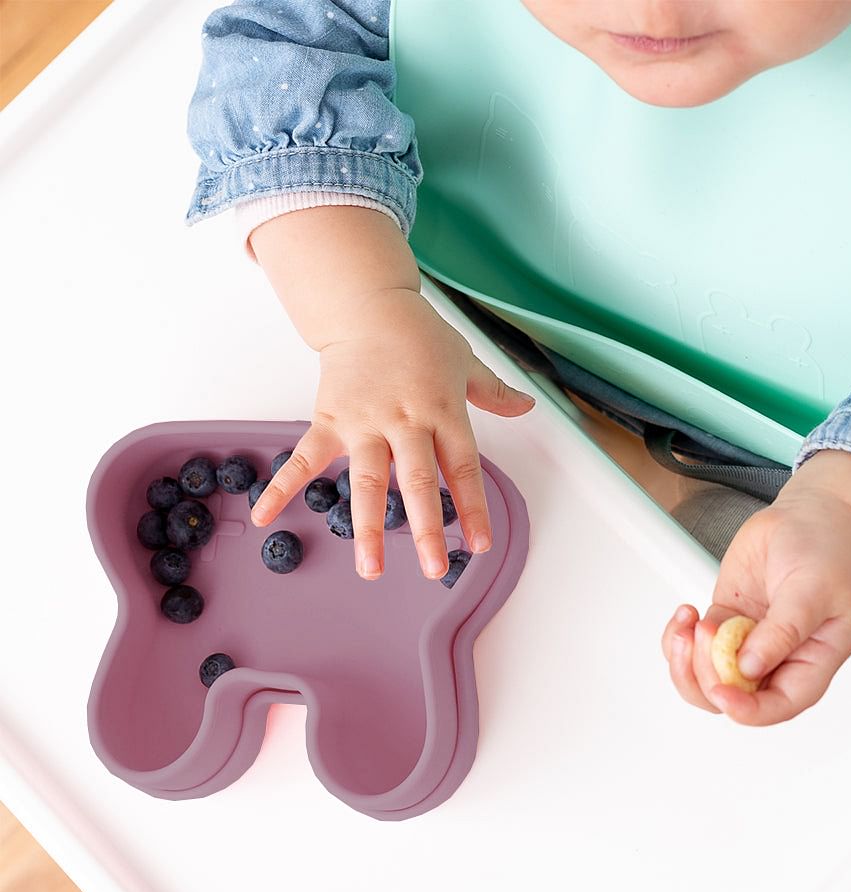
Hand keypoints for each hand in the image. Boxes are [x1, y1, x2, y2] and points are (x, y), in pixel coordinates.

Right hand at [251, 286, 534, 579]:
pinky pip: (305, 458)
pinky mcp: (329, 419)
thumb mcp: (465, 361)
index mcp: (443, 411)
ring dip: (367, 527)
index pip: (463, 467)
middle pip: (417, 481)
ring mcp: (364, 422)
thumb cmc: (420, 336)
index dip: (473, 506)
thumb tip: (527, 407)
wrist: (368, 306)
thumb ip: (494, 392)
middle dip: (427, 528)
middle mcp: (405, 421)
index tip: (479, 544)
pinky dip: (283, 486)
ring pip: (366, 480)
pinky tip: (266, 517)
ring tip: (370, 569)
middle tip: (434, 570)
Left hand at [661, 485, 850, 724]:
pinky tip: (685, 613)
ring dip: (686, 658)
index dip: (745, 709)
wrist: (815, 517)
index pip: (776, 706)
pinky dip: (678, 636)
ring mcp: (746, 641)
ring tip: (688, 621)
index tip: (720, 690)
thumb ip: (784, 631)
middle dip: (706, 673)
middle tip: (707, 630)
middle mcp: (776, 660)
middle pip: (731, 695)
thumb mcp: (815, 590)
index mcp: (810, 664)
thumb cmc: (832, 553)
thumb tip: (749, 667)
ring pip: (704, 676)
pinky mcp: (725, 620)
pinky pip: (692, 645)